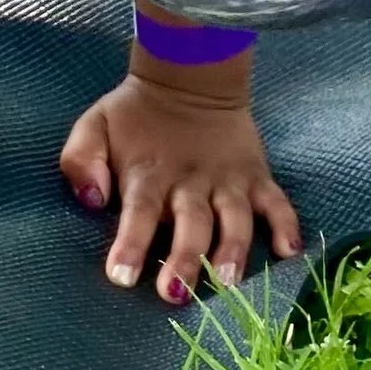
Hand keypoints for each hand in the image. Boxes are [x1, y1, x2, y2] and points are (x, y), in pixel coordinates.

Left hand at [59, 74, 302, 301]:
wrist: (190, 77)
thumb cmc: (134, 116)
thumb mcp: (94, 128)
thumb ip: (82, 161)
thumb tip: (92, 199)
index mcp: (148, 174)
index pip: (138, 212)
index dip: (130, 244)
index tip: (121, 277)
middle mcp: (190, 181)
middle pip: (190, 223)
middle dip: (184, 258)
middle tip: (175, 292)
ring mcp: (227, 180)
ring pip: (234, 218)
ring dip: (233, 249)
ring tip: (230, 281)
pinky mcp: (255, 176)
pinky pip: (276, 201)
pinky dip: (285, 225)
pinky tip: (289, 251)